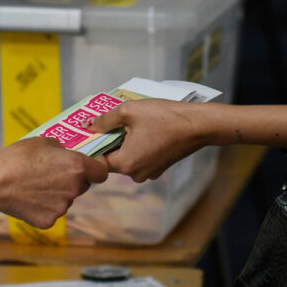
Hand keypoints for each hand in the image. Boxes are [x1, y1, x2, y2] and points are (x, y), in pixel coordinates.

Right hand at [0, 137, 108, 228]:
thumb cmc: (17, 158)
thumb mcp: (43, 142)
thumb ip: (62, 150)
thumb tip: (68, 155)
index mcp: (76, 166)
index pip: (102, 172)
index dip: (96, 168)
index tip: (89, 166)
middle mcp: (74, 188)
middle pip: (83, 185)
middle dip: (74, 179)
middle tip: (53, 173)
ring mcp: (62, 207)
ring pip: (67, 199)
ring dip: (59, 193)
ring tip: (36, 185)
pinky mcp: (50, 220)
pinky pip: (53, 211)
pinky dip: (45, 206)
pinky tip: (30, 198)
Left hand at [88, 99, 205, 181]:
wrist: (198, 125)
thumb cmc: (164, 117)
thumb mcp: (129, 111)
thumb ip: (105, 120)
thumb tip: (87, 125)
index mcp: (125, 164)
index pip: (98, 159)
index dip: (93, 144)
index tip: (91, 131)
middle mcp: (136, 174)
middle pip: (112, 159)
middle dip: (110, 141)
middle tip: (109, 121)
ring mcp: (149, 173)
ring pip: (127, 158)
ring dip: (124, 142)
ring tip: (128, 122)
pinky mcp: (159, 168)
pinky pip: (140, 158)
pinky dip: (137, 145)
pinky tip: (143, 129)